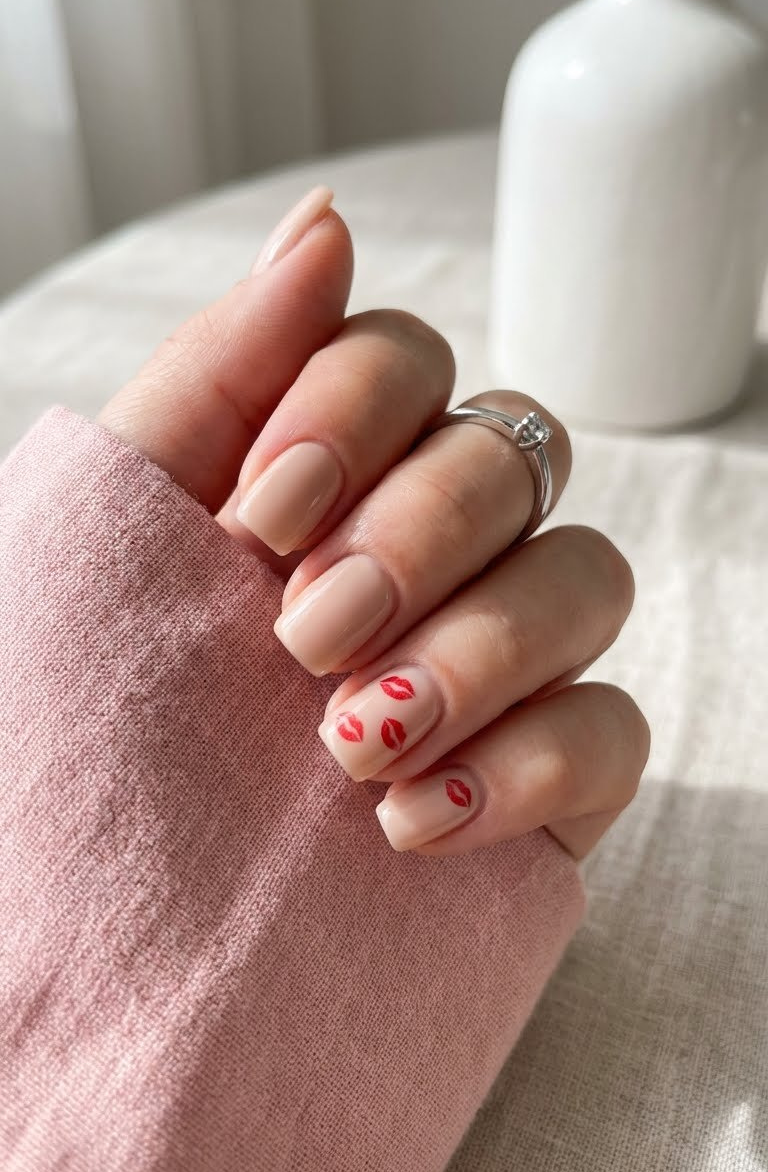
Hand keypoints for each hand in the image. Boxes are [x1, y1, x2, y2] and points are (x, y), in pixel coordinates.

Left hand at [100, 187, 648, 858]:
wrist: (84, 946)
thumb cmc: (78, 732)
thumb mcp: (112, 538)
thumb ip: (218, 375)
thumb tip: (323, 224)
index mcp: (315, 484)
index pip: (403, 361)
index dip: (354, 410)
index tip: (260, 517)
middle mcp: (419, 557)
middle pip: (510, 453)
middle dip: (417, 534)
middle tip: (305, 639)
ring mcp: (494, 667)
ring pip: (584, 577)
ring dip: (479, 646)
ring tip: (353, 741)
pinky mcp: (544, 785)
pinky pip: (616, 730)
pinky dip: (530, 763)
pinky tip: (409, 824)